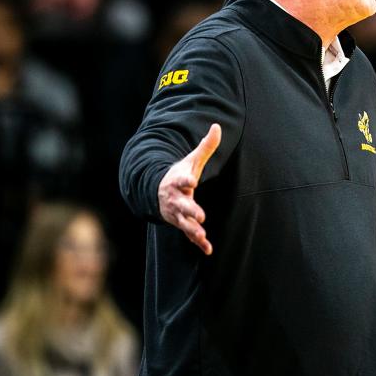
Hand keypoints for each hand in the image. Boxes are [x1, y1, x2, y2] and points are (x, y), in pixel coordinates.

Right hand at [158, 123, 221, 254]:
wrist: (158, 192)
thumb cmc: (179, 175)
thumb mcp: (191, 161)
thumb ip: (206, 146)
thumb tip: (217, 126)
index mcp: (178, 181)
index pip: (181, 179)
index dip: (186, 179)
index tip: (192, 180)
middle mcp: (175, 198)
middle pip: (182, 204)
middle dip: (190, 210)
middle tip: (200, 215)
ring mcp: (177, 213)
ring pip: (184, 222)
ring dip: (192, 229)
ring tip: (202, 234)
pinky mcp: (181, 223)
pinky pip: (189, 234)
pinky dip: (198, 242)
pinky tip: (208, 249)